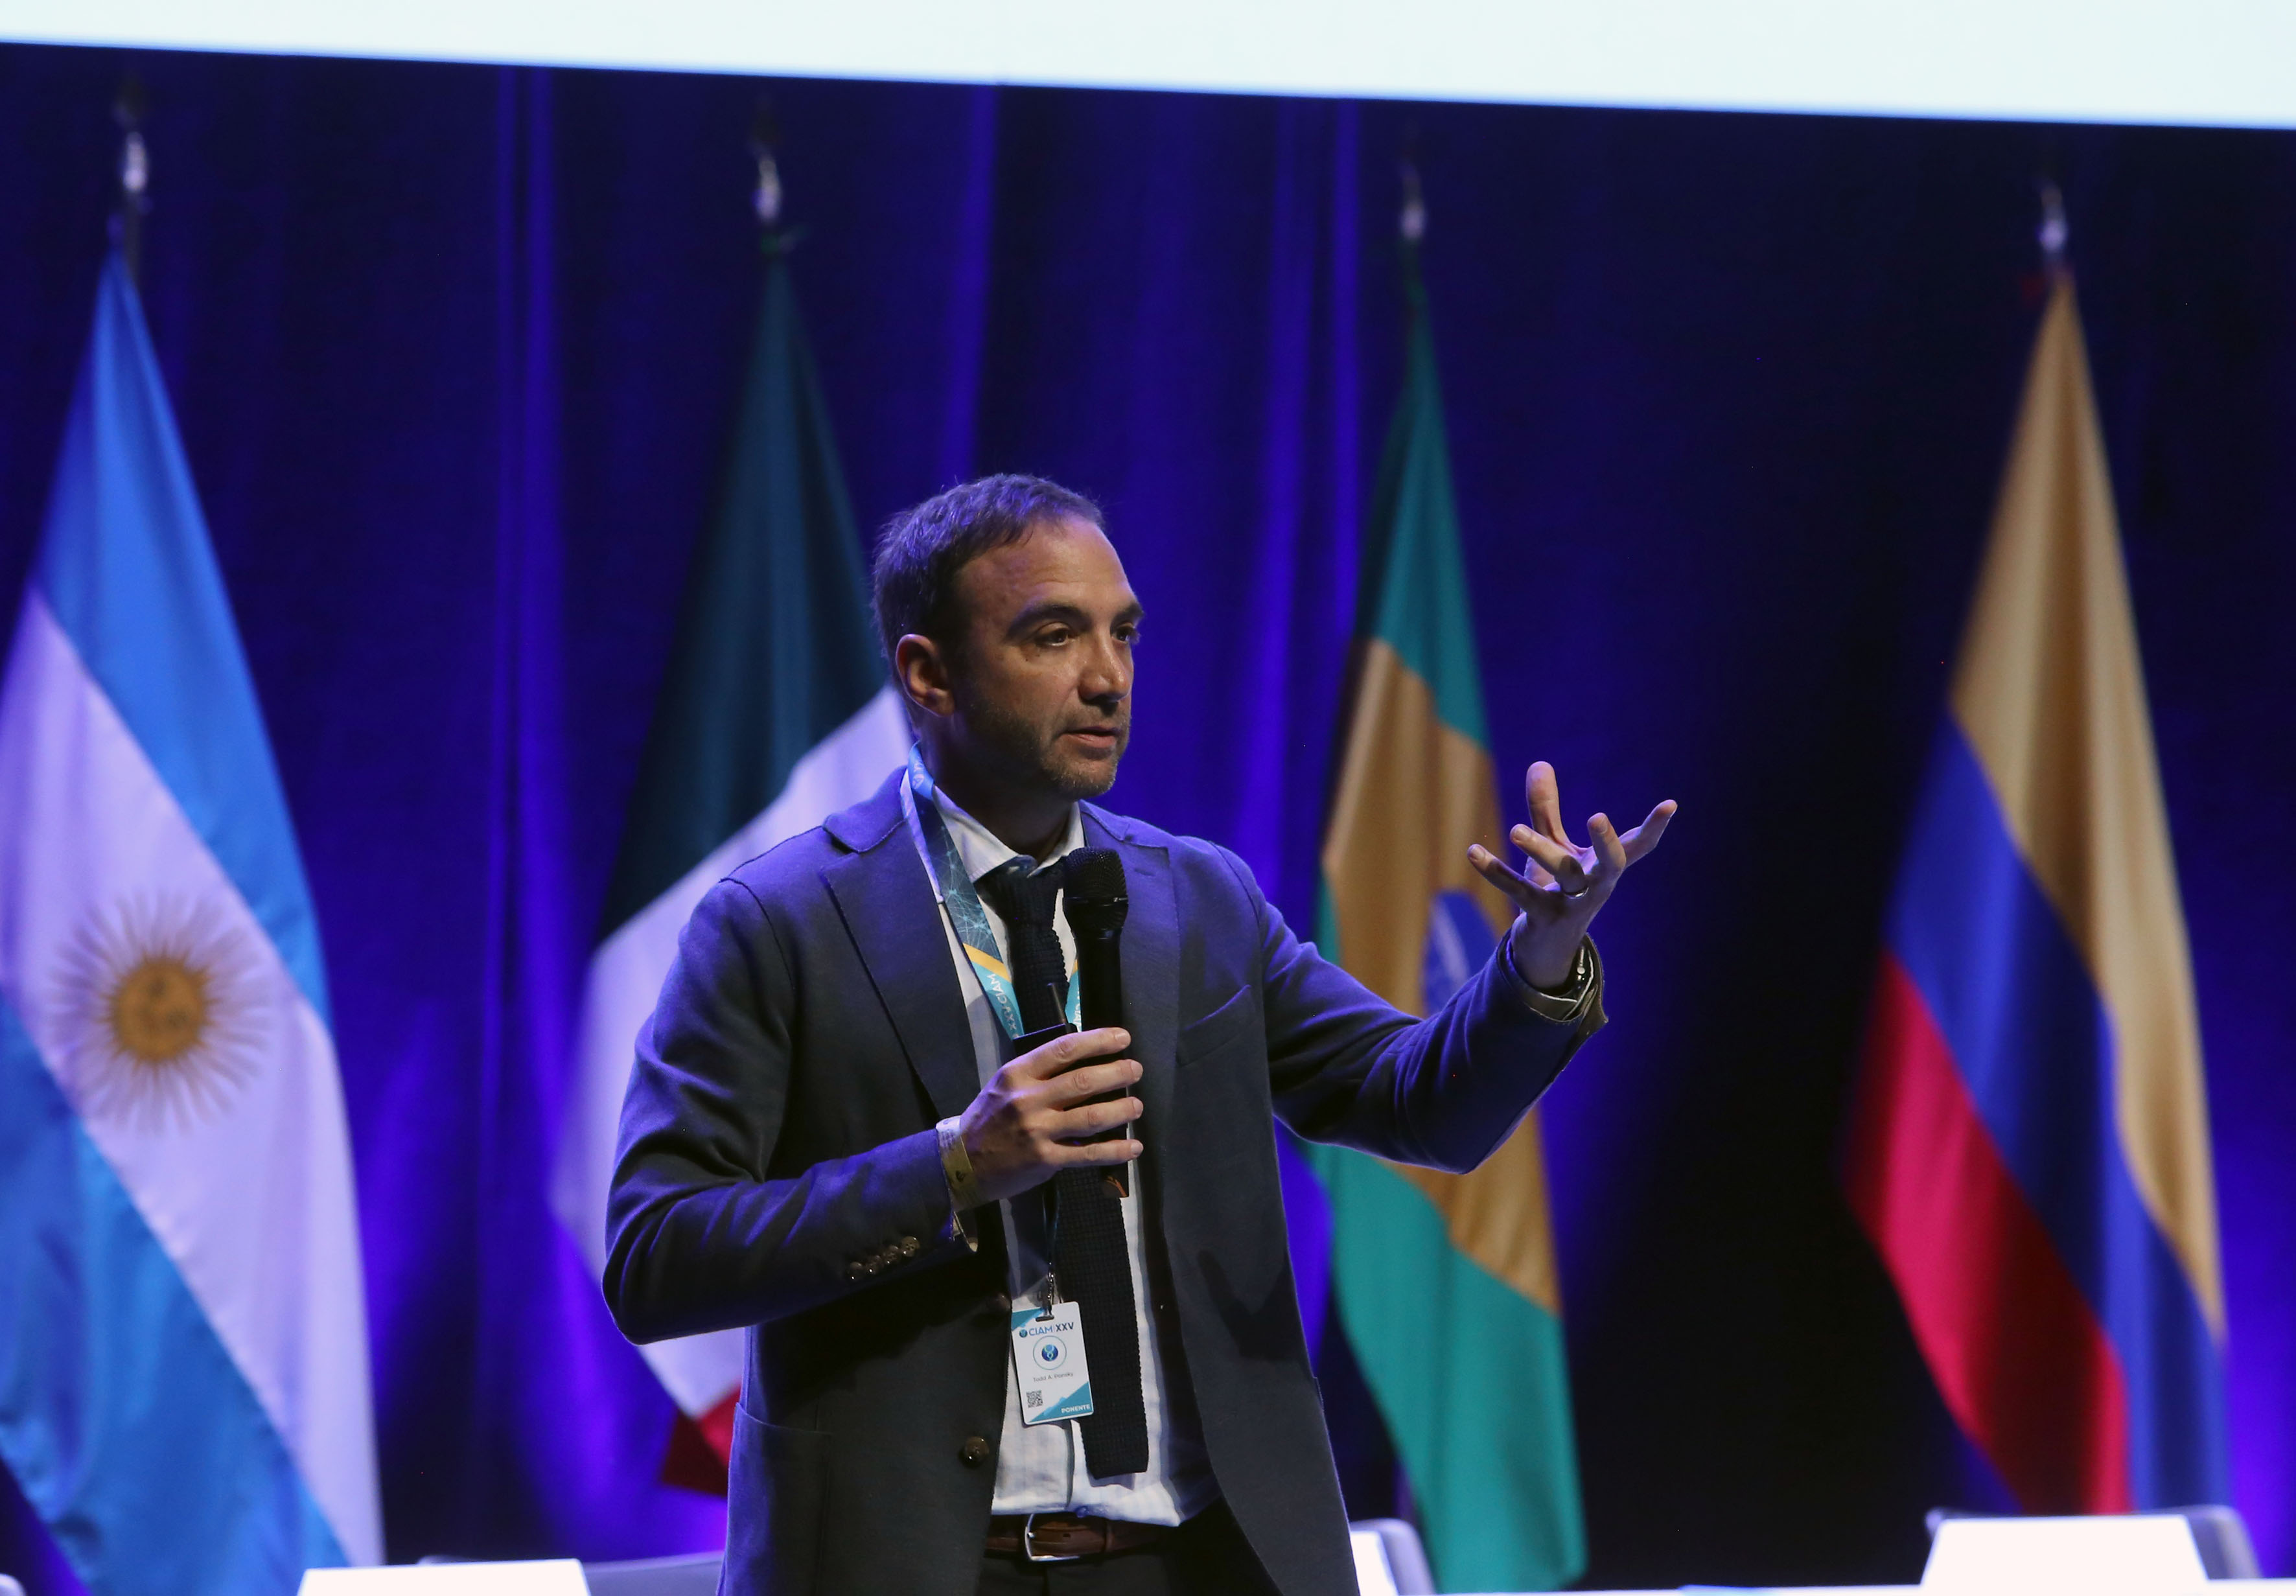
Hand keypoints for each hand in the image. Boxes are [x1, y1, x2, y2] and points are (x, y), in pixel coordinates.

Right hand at [958, 1027, 1142, 1203]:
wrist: (961, 1162)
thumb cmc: (988, 1118)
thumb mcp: (1005, 1084)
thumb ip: (1038, 1072)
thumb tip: (1084, 1061)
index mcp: (1018, 1073)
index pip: (1063, 1049)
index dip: (1097, 1041)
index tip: (1122, 1038)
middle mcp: (1028, 1099)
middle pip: (1082, 1081)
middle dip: (1116, 1073)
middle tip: (1135, 1070)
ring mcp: (1037, 1131)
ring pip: (1090, 1117)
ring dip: (1121, 1110)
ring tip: (1137, 1106)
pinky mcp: (1045, 1160)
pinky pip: (1087, 1154)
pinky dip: (1114, 1150)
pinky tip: (1133, 1147)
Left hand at [1469, 761, 1675, 989]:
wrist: (1545, 946)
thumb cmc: (1558, 889)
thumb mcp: (1554, 846)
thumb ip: (1546, 808)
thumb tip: (1540, 762)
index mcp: (1605, 867)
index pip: (1637, 846)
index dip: (1655, 827)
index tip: (1671, 804)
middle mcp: (1596, 886)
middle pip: (1611, 865)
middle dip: (1607, 842)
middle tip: (1597, 816)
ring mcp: (1572, 904)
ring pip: (1564, 876)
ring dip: (1541, 850)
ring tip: (1515, 829)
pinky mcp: (1542, 917)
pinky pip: (1521, 893)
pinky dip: (1497, 873)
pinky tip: (1473, 852)